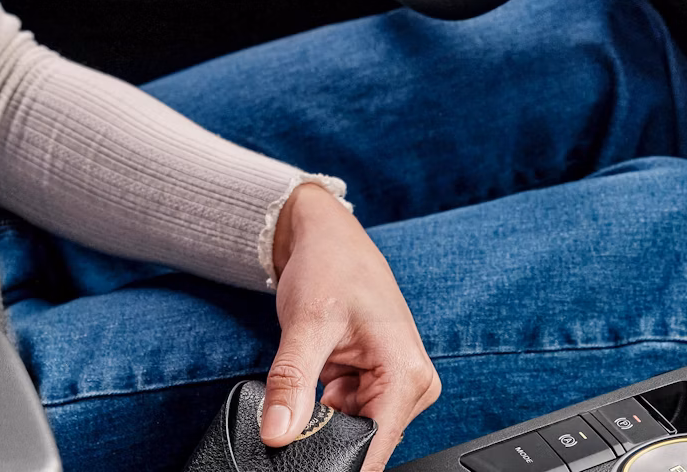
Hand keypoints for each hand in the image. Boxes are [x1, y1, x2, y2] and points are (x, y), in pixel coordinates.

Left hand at [262, 183, 439, 471]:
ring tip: (307, 379)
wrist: (327, 237)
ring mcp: (393, 386)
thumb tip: (276, 431)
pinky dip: (321, 408)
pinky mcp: (375, 384)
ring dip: (321, 419)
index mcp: (407, 374)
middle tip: (291, 407)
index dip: (333, 458)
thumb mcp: (305, 323)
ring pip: (351, 430)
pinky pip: (346, 415)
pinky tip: (312, 382)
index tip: (294, 454)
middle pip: (363, 441)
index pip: (374, 446)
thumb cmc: (329, 265)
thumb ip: (291, 381)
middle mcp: (410, 385)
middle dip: (324, 435)